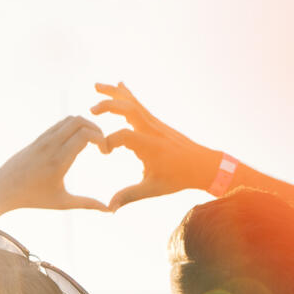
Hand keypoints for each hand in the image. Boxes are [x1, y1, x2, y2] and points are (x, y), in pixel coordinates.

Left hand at [0, 116, 110, 216]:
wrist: (3, 189)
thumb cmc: (33, 198)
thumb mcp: (62, 202)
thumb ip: (87, 204)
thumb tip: (110, 210)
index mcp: (59, 160)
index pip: (85, 135)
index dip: (101, 139)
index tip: (105, 152)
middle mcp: (51, 145)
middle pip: (79, 121)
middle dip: (96, 129)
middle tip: (102, 143)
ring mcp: (43, 139)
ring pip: (69, 119)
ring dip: (85, 125)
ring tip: (92, 141)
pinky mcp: (38, 138)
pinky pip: (60, 124)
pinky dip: (73, 127)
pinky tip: (77, 141)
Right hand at [91, 82, 220, 210]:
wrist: (203, 165)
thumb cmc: (179, 178)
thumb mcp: (153, 189)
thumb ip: (129, 195)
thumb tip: (110, 208)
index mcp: (150, 146)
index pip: (123, 136)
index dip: (108, 141)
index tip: (103, 152)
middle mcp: (152, 130)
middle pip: (128, 109)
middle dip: (108, 106)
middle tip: (90, 111)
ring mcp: (155, 123)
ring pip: (133, 102)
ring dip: (114, 93)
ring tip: (96, 85)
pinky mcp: (156, 122)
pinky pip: (139, 104)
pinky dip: (127, 95)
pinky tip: (119, 85)